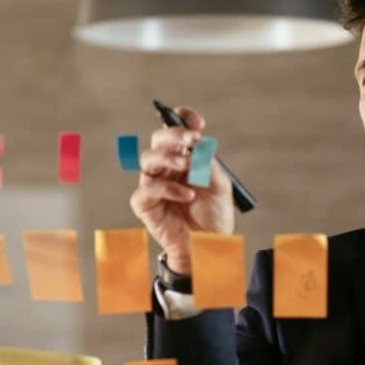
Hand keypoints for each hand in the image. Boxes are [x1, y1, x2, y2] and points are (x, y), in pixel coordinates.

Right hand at [129, 107, 234, 273]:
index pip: (177, 131)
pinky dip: (168, 189)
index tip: (197, 121)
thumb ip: (207, 162)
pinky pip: (148, 189)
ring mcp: (154, 184)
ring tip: (188, 165)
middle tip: (191, 141)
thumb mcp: (219, 185)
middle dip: (174, 135)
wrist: (210, 245)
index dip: (183, 120)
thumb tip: (197, 143)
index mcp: (184, 158)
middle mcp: (166, 168)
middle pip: (158, 140)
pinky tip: (187, 196)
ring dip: (169, 158)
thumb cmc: (214, 215)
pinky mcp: (145, 205)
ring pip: (148, 159)